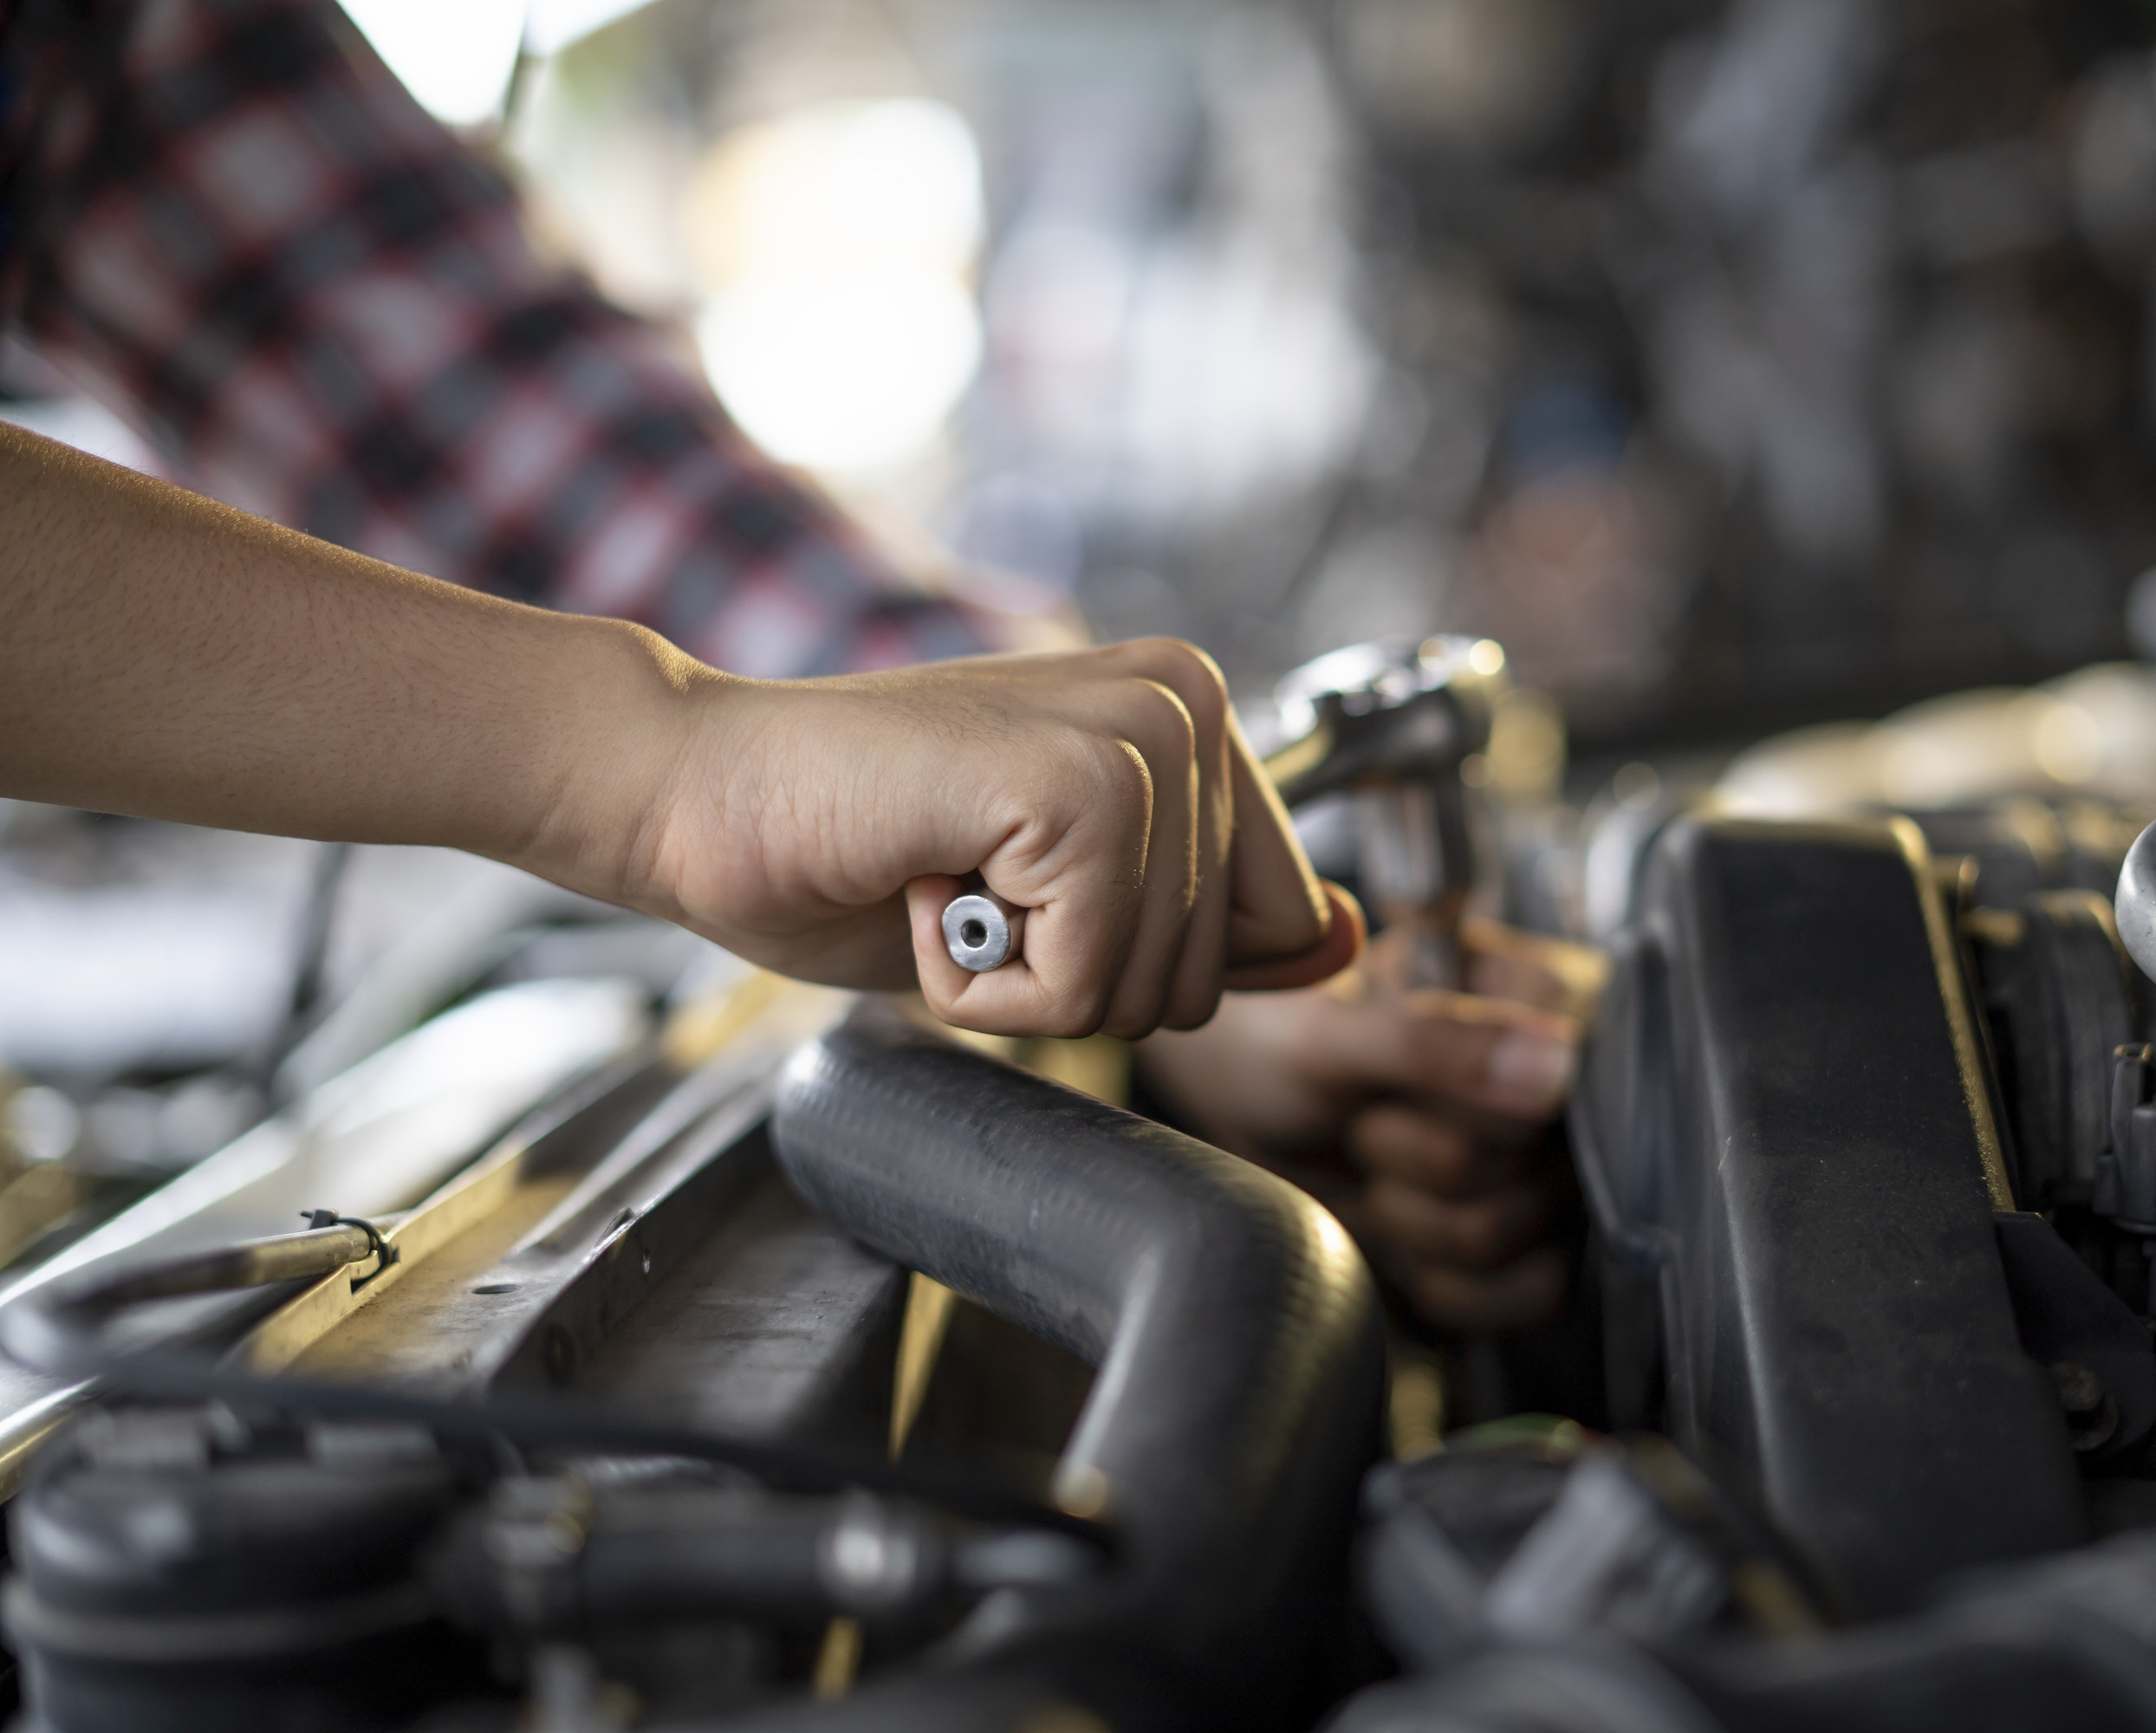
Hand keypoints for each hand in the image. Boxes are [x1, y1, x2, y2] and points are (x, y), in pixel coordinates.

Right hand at [619, 639, 1360, 1037]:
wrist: (699, 800)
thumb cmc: (858, 851)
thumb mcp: (1063, 907)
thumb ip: (1206, 917)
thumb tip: (1347, 941)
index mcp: (1195, 712)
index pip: (1284, 926)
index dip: (1142, 960)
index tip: (1026, 887)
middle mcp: (1187, 702)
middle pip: (1219, 977)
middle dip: (1080, 980)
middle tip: (967, 883)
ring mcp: (1139, 737)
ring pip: (1153, 993)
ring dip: (1023, 982)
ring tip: (942, 875)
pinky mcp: (1077, 785)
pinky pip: (1080, 988)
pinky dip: (981, 987)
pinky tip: (921, 882)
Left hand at [1136, 917, 1604, 1333]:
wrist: (1247, 1106)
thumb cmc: (1284, 1044)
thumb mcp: (1331, 1033)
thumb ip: (1434, 1043)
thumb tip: (1556, 1069)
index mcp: (1545, 1001)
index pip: (1552, 1091)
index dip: (1456, 1109)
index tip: (1393, 1082)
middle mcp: (1567, 1090)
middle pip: (1519, 1173)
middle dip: (1410, 1159)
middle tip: (1366, 1117)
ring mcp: (1554, 1171)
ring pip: (1502, 1238)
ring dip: (1405, 1215)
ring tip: (1373, 1161)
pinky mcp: (1535, 1248)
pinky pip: (1525, 1296)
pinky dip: (1439, 1278)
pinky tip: (1401, 1229)